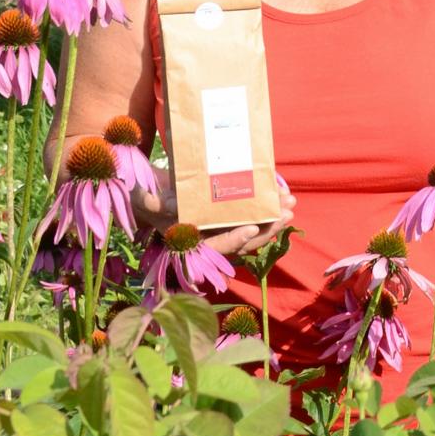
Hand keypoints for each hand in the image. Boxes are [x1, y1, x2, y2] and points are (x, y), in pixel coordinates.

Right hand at [134, 165, 297, 255]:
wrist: (150, 187)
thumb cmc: (145, 194)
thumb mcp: (144, 197)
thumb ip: (152, 202)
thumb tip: (168, 204)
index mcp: (189, 240)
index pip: (215, 247)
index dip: (234, 241)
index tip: (252, 229)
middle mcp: (208, 238)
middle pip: (242, 242)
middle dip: (267, 230)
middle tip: (286, 215)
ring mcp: (220, 228)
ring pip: (252, 231)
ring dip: (273, 220)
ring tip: (290, 204)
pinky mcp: (228, 216)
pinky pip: (251, 216)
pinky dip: (266, 208)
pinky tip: (280, 194)